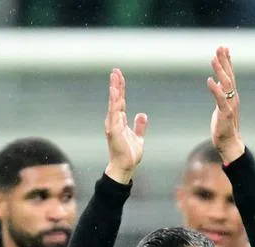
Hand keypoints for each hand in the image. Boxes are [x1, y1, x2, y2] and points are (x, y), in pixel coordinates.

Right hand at [104, 68, 147, 185]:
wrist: (126, 167)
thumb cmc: (129, 154)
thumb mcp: (138, 137)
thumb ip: (139, 126)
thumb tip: (142, 114)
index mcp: (119, 121)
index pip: (120, 101)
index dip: (120, 89)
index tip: (119, 76)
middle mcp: (114, 121)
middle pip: (115, 99)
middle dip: (116, 84)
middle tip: (115, 70)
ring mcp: (113, 126)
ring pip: (114, 104)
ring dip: (114, 90)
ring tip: (114, 77)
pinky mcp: (114, 131)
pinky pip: (114, 114)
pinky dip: (114, 104)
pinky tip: (115, 94)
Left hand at [207, 46, 244, 164]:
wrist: (229, 142)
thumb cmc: (225, 125)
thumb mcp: (221, 105)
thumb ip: (220, 93)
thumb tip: (215, 80)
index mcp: (232, 95)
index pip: (230, 74)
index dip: (228, 61)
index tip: (224, 48)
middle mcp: (233, 97)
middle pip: (229, 75)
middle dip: (225, 60)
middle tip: (220, 47)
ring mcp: (230, 105)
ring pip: (226, 84)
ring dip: (220, 70)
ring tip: (214, 58)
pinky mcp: (225, 114)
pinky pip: (220, 99)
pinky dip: (215, 89)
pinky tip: (209, 80)